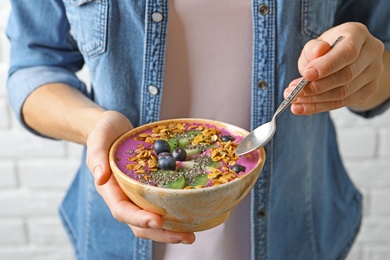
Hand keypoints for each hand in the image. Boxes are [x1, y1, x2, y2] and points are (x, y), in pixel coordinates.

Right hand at [86, 111, 194, 243]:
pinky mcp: (149, 189)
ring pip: (153, 219)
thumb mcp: (99, 138)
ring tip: (193, 233)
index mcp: (110, 190)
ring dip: (172, 230)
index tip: (159, 221)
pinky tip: (192, 214)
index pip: (123, 211)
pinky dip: (175, 213)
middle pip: (141, 224)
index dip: (140, 219)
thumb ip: (97, 156)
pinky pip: (162, 205)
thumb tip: (101, 177)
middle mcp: (124, 197)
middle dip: (163, 233)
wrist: (114, 128)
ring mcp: (138, 195)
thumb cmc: (104, 132)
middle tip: (188, 237)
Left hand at [284, 22, 384, 114]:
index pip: (348, 52)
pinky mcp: (368, 90)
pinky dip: (318, 107)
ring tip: (294, 100)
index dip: (327, 66)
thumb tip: (318, 52)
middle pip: (347, 75)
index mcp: (358, 34)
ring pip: (344, 93)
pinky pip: (342, 103)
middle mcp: (372, 52)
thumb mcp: (315, 45)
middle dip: (317, 87)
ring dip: (315, 100)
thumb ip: (313, 48)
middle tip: (294, 92)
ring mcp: (374, 73)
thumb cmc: (325, 50)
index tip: (306, 75)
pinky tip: (301, 108)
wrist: (338, 60)